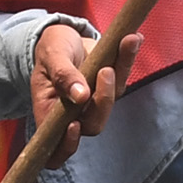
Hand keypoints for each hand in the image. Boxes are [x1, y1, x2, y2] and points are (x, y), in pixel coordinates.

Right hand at [31, 19, 129, 139]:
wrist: (64, 36)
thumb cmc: (50, 49)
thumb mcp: (51, 57)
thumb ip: (63, 76)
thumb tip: (80, 96)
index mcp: (49, 112)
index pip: (56, 146)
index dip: (66, 145)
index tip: (74, 125)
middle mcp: (73, 113)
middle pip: (93, 125)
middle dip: (103, 101)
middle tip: (104, 71)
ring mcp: (94, 102)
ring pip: (111, 100)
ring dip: (120, 72)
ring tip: (127, 42)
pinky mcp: (109, 87)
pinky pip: (122, 78)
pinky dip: (128, 57)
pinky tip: (133, 38)